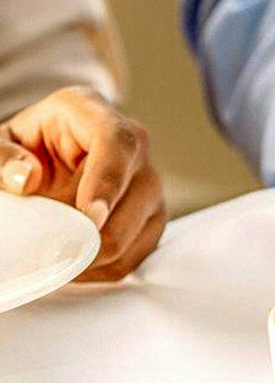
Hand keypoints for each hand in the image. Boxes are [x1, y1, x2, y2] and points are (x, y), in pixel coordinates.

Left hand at [0, 87, 166, 281]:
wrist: (48, 158)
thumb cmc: (25, 148)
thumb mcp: (1, 143)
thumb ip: (2, 156)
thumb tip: (26, 178)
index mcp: (93, 115)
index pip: (118, 143)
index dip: (108, 181)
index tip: (90, 216)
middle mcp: (134, 146)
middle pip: (138, 192)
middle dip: (99, 233)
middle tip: (57, 252)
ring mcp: (149, 182)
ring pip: (140, 228)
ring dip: (100, 253)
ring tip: (61, 258)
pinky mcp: (152, 214)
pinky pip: (137, 252)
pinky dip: (106, 267)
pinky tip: (77, 261)